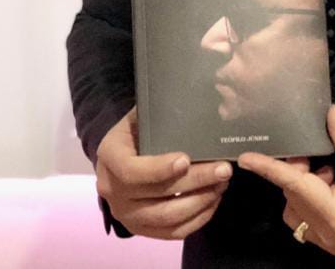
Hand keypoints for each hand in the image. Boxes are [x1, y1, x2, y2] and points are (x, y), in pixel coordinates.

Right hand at [95, 107, 232, 238]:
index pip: (130, 171)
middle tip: (224, 169)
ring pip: (166, 218)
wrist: (122, 150)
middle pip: (155, 196)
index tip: (186, 159)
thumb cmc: (139, 126)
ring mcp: (126, 213)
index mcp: (110, 156)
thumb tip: (197, 100)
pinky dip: (197, 219)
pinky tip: (214, 201)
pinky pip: (171, 233)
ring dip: (200, 202)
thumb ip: (161, 112)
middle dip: (194, 183)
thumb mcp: (143, 113)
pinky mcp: (141, 228)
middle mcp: (112, 190)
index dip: (158, 169)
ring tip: (223, 183)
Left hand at [238, 105, 334, 260]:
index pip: (295, 186)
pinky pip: (312, 220)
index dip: (270, 168)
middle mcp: (330, 236)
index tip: (246, 157)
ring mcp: (334, 244)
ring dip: (304, 187)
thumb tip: (331, 114)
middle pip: (292, 201)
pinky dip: (314, 198)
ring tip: (329, 166)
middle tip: (311, 149)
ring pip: (298, 213)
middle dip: (295, 173)